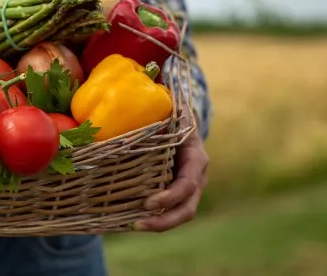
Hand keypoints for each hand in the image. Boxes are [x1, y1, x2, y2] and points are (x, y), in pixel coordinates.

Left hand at [134, 111, 208, 231]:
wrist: (181, 122)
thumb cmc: (172, 116)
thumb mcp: (170, 112)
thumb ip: (158, 111)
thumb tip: (134, 100)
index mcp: (196, 159)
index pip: (187, 185)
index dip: (170, 197)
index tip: (148, 203)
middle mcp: (195, 178)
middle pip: (186, 209)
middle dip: (164, 221)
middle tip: (138, 224)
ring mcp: (187, 189)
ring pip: (178, 214)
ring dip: (157, 224)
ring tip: (132, 226)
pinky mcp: (175, 193)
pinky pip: (168, 210)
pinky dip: (152, 218)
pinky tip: (130, 220)